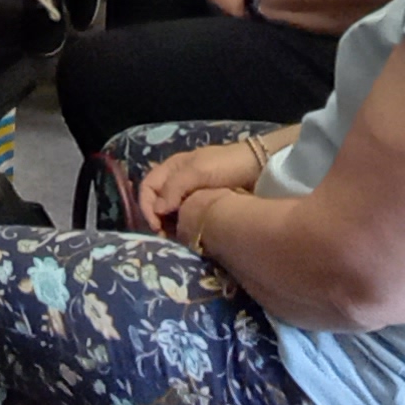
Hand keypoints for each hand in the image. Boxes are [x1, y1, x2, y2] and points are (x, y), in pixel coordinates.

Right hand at [134, 140, 273, 239]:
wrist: (259, 169)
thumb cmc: (228, 165)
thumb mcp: (198, 171)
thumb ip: (175, 187)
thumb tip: (157, 209)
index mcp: (172, 167)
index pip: (147, 187)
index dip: (146, 206)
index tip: (155, 225)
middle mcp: (177, 181)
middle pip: (155, 201)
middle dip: (156, 219)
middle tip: (165, 236)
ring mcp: (190, 194)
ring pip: (169, 212)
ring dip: (168, 225)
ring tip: (176, 239)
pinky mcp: (202, 205)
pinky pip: (184, 217)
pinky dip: (181, 226)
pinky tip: (187, 235)